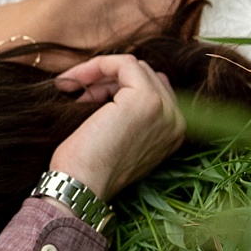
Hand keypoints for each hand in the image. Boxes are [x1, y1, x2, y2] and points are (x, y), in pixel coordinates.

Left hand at [47, 54, 183, 198]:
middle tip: (79, 94)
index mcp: (174, 133)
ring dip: (100, 73)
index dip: (116, 88)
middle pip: (145, 75)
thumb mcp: (119, 138)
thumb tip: (112, 83)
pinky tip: (73, 81)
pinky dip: (97, 66)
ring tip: (74, 90)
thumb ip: (130, 115)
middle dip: (109, 80)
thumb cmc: (88, 168)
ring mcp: (165, 109)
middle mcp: (177, 121)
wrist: (80, 187)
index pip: (153, 89)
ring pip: (134, 67)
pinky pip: (123, 63)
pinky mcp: (146, 99)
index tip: (86, 97)